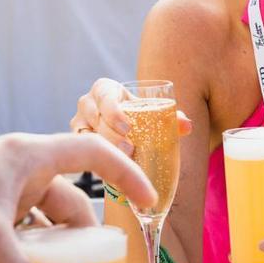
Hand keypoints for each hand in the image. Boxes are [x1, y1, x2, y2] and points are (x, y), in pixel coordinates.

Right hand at [69, 77, 192, 154]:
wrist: (124, 130)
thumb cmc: (138, 116)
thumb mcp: (152, 114)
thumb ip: (171, 118)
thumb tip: (187, 126)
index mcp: (104, 89)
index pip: (104, 95)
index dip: (114, 110)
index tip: (128, 127)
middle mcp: (87, 103)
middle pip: (95, 117)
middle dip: (111, 134)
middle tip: (129, 149)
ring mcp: (79, 122)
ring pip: (85, 134)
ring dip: (104, 147)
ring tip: (123, 160)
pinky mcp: (76, 140)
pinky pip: (82, 150)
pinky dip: (96, 160)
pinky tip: (109, 173)